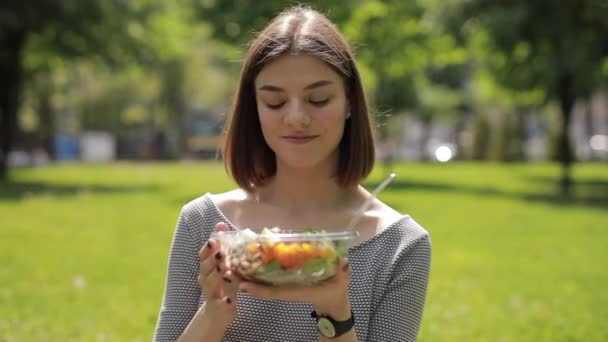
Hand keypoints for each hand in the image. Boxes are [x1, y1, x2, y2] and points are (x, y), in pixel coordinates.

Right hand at [197, 222, 237, 325]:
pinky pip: (219, 304)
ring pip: (210, 284)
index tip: (214, 240)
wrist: (218, 312)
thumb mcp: (224, 264)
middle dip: (212, 260)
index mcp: (206, 267)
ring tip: (225, 271)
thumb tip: (220, 223)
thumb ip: (222, 246)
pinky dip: (224, 302)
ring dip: (217, 277)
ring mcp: (210, 293)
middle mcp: (205, 279)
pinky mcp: (217, 307)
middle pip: (205, 268)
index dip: (207, 248)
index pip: (203, 255)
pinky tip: (230, 300)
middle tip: (221, 253)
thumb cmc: (223, 284)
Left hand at [230, 258, 352, 316]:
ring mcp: (283, 284)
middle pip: (261, 287)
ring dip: (244, 274)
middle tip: (225, 271)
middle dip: (244, 280)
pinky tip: (242, 260)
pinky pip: (264, 276)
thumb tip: (343, 262)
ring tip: (226, 264)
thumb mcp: (342, 280)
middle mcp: (286, 288)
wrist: (333, 298)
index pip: (275, 292)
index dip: (259, 289)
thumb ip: (342, 271)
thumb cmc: (336, 288)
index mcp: (297, 290)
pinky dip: (252, 270)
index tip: (243, 285)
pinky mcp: (283, 279)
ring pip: (260, 281)